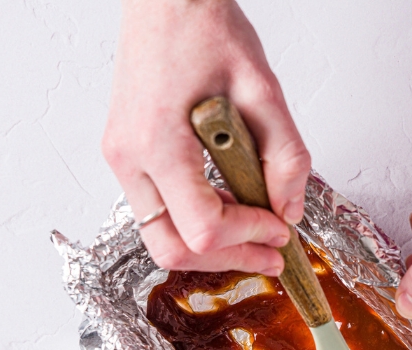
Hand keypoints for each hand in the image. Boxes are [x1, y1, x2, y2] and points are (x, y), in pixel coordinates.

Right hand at [102, 0, 310, 273]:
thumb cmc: (203, 27)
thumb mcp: (262, 89)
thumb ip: (285, 156)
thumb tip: (289, 211)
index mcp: (157, 142)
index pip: (203, 227)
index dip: (247, 239)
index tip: (279, 231)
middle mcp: (129, 158)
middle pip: (172, 250)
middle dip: (226, 259)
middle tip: (269, 254)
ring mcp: (122, 159)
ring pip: (161, 239)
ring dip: (210, 245)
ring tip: (252, 225)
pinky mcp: (126, 157)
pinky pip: (158, 213)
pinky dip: (194, 222)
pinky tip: (227, 202)